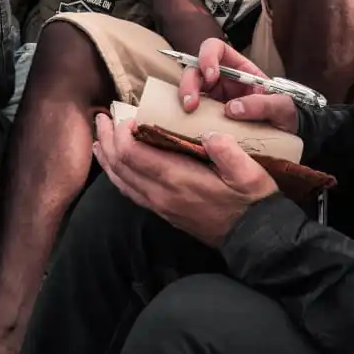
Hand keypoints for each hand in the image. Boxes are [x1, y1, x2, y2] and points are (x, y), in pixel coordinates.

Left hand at [92, 112, 277, 246]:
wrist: (253, 238)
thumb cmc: (252, 201)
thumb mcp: (248, 172)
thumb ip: (226, 150)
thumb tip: (207, 132)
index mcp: (177, 179)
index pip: (132, 153)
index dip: (121, 132)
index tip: (127, 115)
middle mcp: (161, 194)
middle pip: (119, 165)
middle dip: (107, 139)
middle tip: (102, 118)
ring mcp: (160, 206)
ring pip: (120, 181)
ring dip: (107, 158)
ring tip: (99, 140)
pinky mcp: (163, 212)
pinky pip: (130, 193)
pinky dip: (117, 176)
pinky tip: (116, 168)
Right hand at [177, 37, 298, 133]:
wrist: (289, 135)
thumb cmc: (287, 114)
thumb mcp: (283, 107)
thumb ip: (263, 104)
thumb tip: (232, 109)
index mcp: (240, 68)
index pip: (217, 49)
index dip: (209, 56)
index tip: (211, 76)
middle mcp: (223, 79)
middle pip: (196, 68)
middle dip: (190, 81)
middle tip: (192, 102)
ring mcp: (213, 97)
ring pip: (190, 87)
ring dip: (184, 96)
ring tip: (189, 111)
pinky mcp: (208, 115)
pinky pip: (191, 109)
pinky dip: (185, 113)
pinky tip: (188, 122)